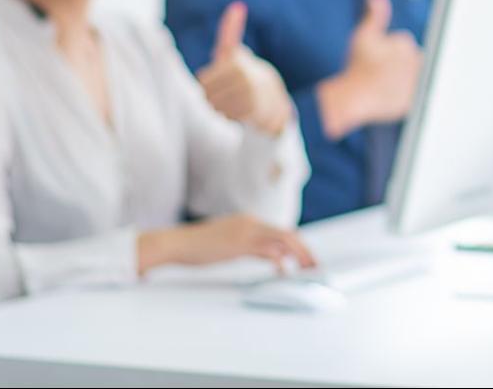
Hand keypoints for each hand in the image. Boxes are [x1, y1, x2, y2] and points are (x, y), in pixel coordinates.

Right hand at [137, 213, 315, 274]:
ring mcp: (246, 232)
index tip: (306, 258)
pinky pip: (266, 251)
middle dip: (304, 250)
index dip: (297, 244)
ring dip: (298, 254)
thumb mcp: (230, 243)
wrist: (178, 243)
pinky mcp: (238, 245)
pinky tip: (284, 271)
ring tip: (307, 269)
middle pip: (288, 234)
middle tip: (314, 265)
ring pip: (282, 240)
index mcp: (249, 221)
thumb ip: (252, 246)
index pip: (281, 231)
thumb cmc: (200, 246)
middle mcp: (251, 223)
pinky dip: (279, 261)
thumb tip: (274, 256)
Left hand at [197, 2, 292, 135]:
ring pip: (216, 106)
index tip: (222, 78)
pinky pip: (227, 117)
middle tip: (229, 93)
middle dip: (214, 96)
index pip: (203, 80)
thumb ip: (231, 30)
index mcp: (235, 61)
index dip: (208, 83)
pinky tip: (241, 110)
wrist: (274, 99)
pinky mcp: (253, 110)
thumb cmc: (246, 73)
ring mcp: (249, 93)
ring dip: (222, 107)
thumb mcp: (235, 51)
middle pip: (206, 94)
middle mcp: (243, 75)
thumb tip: (238, 5)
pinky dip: (231, 116)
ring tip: (236, 101)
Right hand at [316, 0, 422, 138]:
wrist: (354, 98)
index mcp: (407, 44)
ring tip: (383, 84)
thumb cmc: (357, 66)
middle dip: (396, 64)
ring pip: (411, 76)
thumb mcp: (363, 36)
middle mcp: (417, 62)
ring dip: (402, 78)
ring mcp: (417, 82)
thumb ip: (375, 14)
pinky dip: (403, 95)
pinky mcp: (415, 100)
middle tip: (378, 73)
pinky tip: (389, 96)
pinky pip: (412, 95)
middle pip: (409, 60)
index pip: (401, 44)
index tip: (375, 60)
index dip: (386, 52)